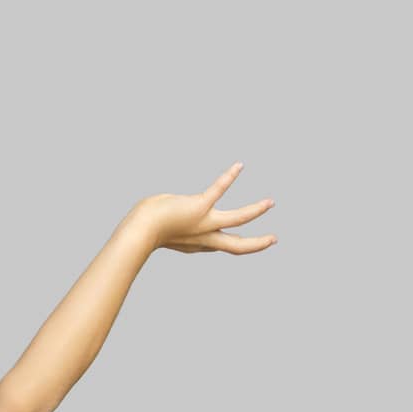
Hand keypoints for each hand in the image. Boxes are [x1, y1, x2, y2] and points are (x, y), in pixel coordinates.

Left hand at [133, 162, 276, 254]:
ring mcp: (203, 223)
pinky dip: (229, 176)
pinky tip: (239, 165)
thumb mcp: (158, 230)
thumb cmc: (142, 229)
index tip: (244, 244)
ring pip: (237, 220)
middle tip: (274, 239)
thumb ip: (162, 223)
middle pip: (236, 245)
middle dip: (256, 243)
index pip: (217, 245)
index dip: (229, 242)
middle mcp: (203, 238)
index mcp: (195, 244)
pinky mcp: (199, 207)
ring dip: (255, 211)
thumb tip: (153, 210)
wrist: (139, 231)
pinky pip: (219, 189)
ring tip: (270, 203)